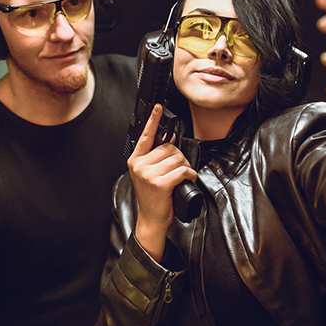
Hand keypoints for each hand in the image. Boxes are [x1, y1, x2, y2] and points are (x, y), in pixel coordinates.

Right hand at [127, 104, 196, 260]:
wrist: (151, 218)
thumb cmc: (154, 197)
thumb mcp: (148, 174)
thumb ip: (155, 158)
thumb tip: (171, 140)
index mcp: (135, 160)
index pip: (145, 136)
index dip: (153, 120)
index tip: (158, 107)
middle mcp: (139, 165)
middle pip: (169, 148)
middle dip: (179, 158)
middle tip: (177, 172)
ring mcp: (148, 174)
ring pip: (177, 159)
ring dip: (185, 168)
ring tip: (180, 178)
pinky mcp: (159, 183)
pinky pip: (182, 170)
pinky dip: (189, 175)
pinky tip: (186, 181)